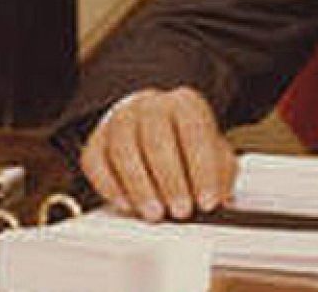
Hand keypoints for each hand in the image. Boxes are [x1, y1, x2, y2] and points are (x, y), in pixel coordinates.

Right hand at [80, 86, 236, 221]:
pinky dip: (110, 186)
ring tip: (155, 214)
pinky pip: (95, 162)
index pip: (194, 131)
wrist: (153, 126)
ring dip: (140, 187)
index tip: (208, 201)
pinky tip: (127, 204)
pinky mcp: (96, 141)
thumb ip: (221, 171)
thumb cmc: (186, 143)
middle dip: (170, 180)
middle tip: (181, 211)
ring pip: (123, 150)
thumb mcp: (214, 152)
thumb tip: (222, 197)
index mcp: (184, 103)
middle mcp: (149, 106)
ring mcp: (119, 120)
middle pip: (155, 139)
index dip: (202, 169)